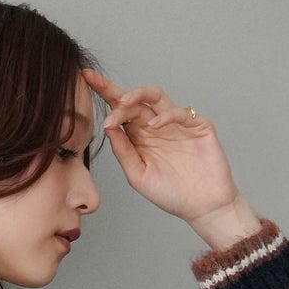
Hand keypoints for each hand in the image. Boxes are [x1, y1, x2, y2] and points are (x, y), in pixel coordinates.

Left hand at [81, 67, 250, 233]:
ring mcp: (177, 124)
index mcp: (140, 137)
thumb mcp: (137, 174)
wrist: (202, 207)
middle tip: (97, 84)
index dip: (104, 93)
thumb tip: (108, 125)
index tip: (85, 80)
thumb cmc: (171, 194)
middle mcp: (156, 126)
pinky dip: (165, 116)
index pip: (120, 111)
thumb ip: (123, 150)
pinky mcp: (198, 125)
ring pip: (156, 97)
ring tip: (124, 102)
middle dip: (114, 91)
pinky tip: (153, 126)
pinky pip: (180, 112)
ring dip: (139, 94)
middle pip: (134, 100)